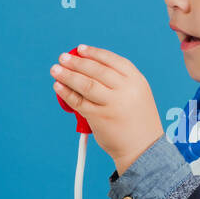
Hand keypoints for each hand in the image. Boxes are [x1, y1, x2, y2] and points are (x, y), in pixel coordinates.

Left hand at [51, 44, 164, 173]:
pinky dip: (66, 93)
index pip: (112, 60)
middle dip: (77, 62)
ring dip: (67, 75)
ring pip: (85, 84)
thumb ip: (120, 82)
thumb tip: (88, 69)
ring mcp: (113, 103)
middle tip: (62, 58)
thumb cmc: (138, 121)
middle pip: (96, 70)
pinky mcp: (99, 117)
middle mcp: (126, 90)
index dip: (94, 53)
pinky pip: (79, 102)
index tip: (80, 49)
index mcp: (137, 81)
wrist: (143, 149)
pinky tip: (58, 87)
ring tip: (55, 70)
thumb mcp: (138, 94)